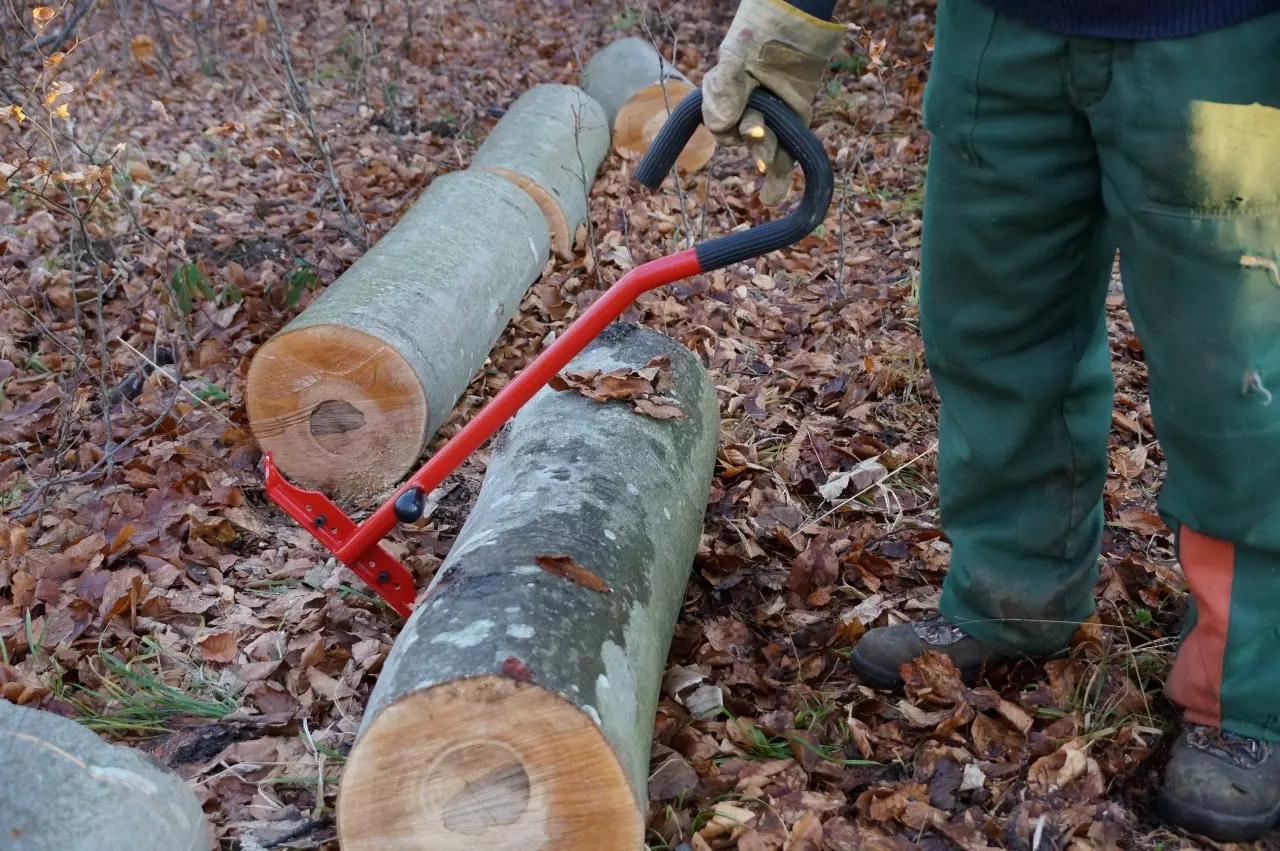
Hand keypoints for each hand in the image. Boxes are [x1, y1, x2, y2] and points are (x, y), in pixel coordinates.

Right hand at [702, 0, 843, 204]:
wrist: (791, 29)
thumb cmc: (756, 44)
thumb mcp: (734, 62)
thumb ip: (724, 91)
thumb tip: (720, 128)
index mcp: (726, 105)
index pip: (723, 127)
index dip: (728, 125)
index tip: (740, 122)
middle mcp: (746, 118)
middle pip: (747, 138)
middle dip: (754, 138)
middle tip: (759, 133)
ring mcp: (771, 124)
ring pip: (765, 151)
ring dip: (766, 160)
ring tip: (766, 167)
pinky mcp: (793, 126)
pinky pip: (786, 156)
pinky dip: (778, 180)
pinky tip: (770, 199)